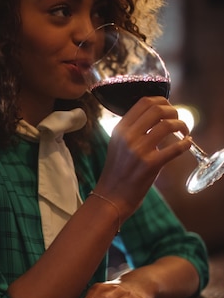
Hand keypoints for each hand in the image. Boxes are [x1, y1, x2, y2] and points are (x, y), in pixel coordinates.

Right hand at [96, 97, 190, 220]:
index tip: (169, 108)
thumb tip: (156, 119)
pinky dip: (185, 144)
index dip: (162, 101)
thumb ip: (132, 131)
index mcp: (120, 129)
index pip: (143, 102)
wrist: (111, 196)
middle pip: (157, 110)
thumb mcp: (117, 145)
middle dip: (174, 111)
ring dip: (181, 126)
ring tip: (184, 132)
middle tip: (178, 120)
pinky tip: (187, 144)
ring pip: (167, 125)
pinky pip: (174, 148)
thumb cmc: (117, 173)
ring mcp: (139, 150)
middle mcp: (128, 137)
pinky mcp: (150, 165)